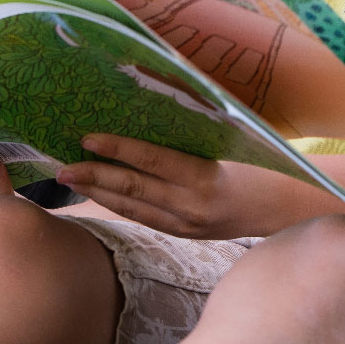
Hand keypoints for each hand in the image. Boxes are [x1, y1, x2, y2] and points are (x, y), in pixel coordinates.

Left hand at [56, 134, 268, 239]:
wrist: (283, 206)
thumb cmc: (254, 162)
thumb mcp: (222, 143)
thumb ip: (185, 134)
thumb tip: (140, 108)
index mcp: (203, 177)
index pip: (151, 160)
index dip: (117, 148)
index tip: (86, 138)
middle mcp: (191, 206)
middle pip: (132, 190)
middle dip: (93, 178)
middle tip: (61, 167)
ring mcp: (186, 226)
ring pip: (132, 209)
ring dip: (98, 193)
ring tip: (70, 179)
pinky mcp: (184, 235)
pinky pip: (144, 219)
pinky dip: (119, 205)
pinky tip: (98, 193)